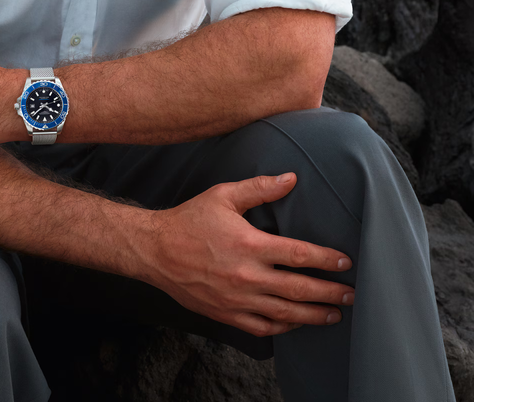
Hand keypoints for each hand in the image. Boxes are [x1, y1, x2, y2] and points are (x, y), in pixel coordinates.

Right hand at [144, 172, 353, 336]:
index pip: (299, 254)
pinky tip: (295, 323)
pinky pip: (263, 328)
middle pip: (300, 289)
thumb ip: (260, 188)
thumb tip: (291, 178)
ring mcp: (237, 299)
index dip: (326, 259)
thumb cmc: (190, 220)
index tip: (346, 261)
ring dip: (314, 315)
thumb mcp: (223, 195)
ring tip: (334, 315)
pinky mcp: (226, 314)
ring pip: (286, 314)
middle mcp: (247, 276)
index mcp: (249, 244)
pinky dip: (283, 328)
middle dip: (330, 293)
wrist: (156, 250)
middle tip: (352, 295)